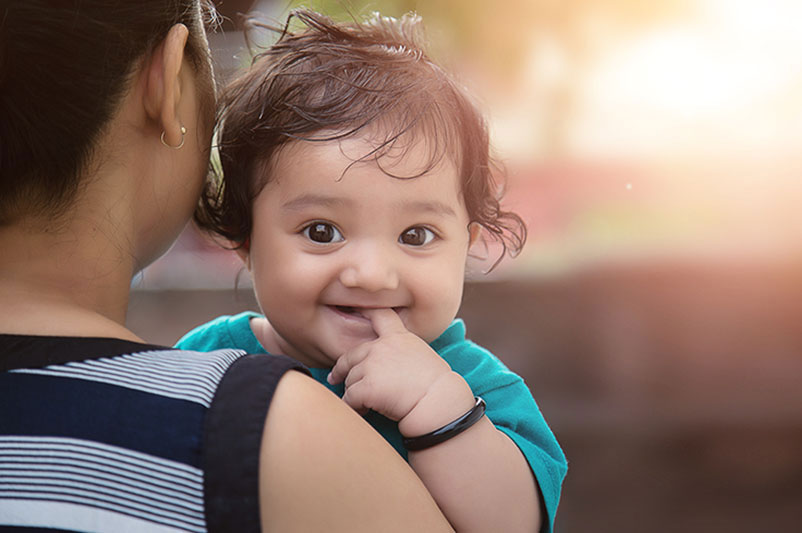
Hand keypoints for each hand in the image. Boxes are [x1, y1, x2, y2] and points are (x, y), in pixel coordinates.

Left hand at [327, 308, 456, 424]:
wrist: (438, 402)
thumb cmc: (437, 385)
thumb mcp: (422, 355)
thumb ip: (402, 352)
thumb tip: (388, 364)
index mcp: (398, 337)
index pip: (380, 316)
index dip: (365, 312)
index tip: (354, 310)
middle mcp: (381, 347)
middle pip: (351, 355)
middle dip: (342, 368)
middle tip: (335, 377)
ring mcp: (372, 366)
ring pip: (349, 380)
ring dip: (353, 392)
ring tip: (365, 404)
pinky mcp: (366, 387)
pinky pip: (350, 398)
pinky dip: (354, 407)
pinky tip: (364, 412)